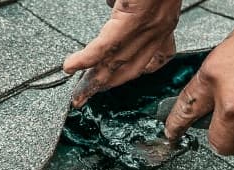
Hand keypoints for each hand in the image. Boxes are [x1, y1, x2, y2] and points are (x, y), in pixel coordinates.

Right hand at [64, 0, 181, 107]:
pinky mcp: (132, 18)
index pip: (145, 62)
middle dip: (105, 86)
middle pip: (128, 69)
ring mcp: (147, 26)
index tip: (110, 85)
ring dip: (95, 81)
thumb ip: (130, 8)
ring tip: (79, 93)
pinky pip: (105, 46)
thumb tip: (113, 7)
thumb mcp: (146, 0)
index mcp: (163, 25)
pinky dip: (86, 59)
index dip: (125, 77)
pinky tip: (71, 67)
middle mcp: (157, 30)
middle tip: (85, 97)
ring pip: (117, 64)